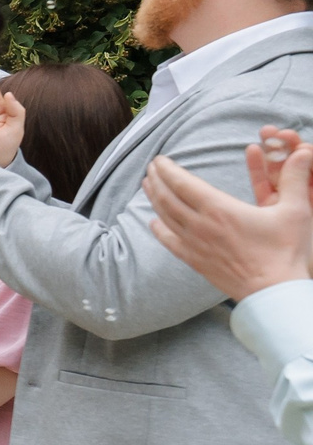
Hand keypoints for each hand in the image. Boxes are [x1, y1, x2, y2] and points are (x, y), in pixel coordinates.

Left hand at [145, 143, 312, 301]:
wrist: (274, 291)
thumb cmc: (285, 251)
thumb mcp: (295, 210)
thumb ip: (294, 179)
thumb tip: (304, 153)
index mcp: (219, 209)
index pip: (183, 183)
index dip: (168, 169)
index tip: (160, 159)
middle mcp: (200, 225)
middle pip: (168, 197)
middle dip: (157, 179)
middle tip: (151, 168)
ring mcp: (195, 245)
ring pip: (165, 217)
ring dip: (154, 198)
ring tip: (148, 185)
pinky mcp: (195, 261)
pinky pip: (169, 242)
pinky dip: (159, 229)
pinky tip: (153, 222)